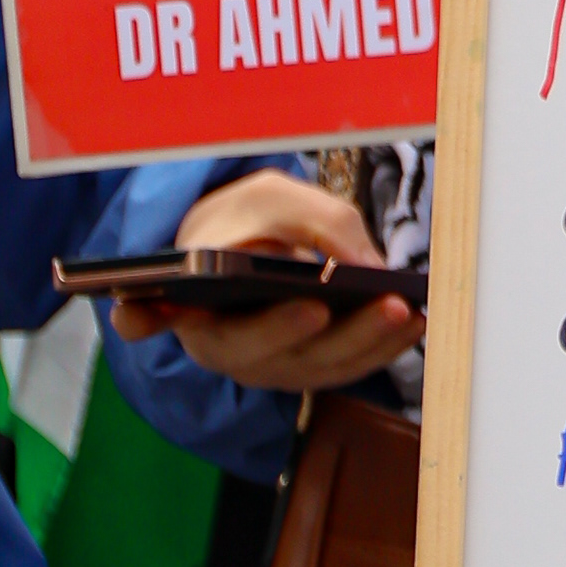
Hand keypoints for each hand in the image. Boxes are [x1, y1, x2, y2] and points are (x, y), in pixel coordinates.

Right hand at [110, 167, 422, 391]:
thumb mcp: (271, 198)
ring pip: (319, 365)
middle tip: (352, 305)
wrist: (253, 243)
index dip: (154, 319)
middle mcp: (227, 348)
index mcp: (189, 307)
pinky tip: (414, 322)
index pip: (158, 319)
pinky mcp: (312, 368)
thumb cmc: (250, 221)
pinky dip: (384, 347)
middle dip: (312, 330)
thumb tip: (361, 264)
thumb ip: (310, 220)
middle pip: (265, 351)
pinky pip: (349, 366)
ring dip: (366, 341)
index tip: (151, 310)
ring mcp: (272, 366)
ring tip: (403, 310)